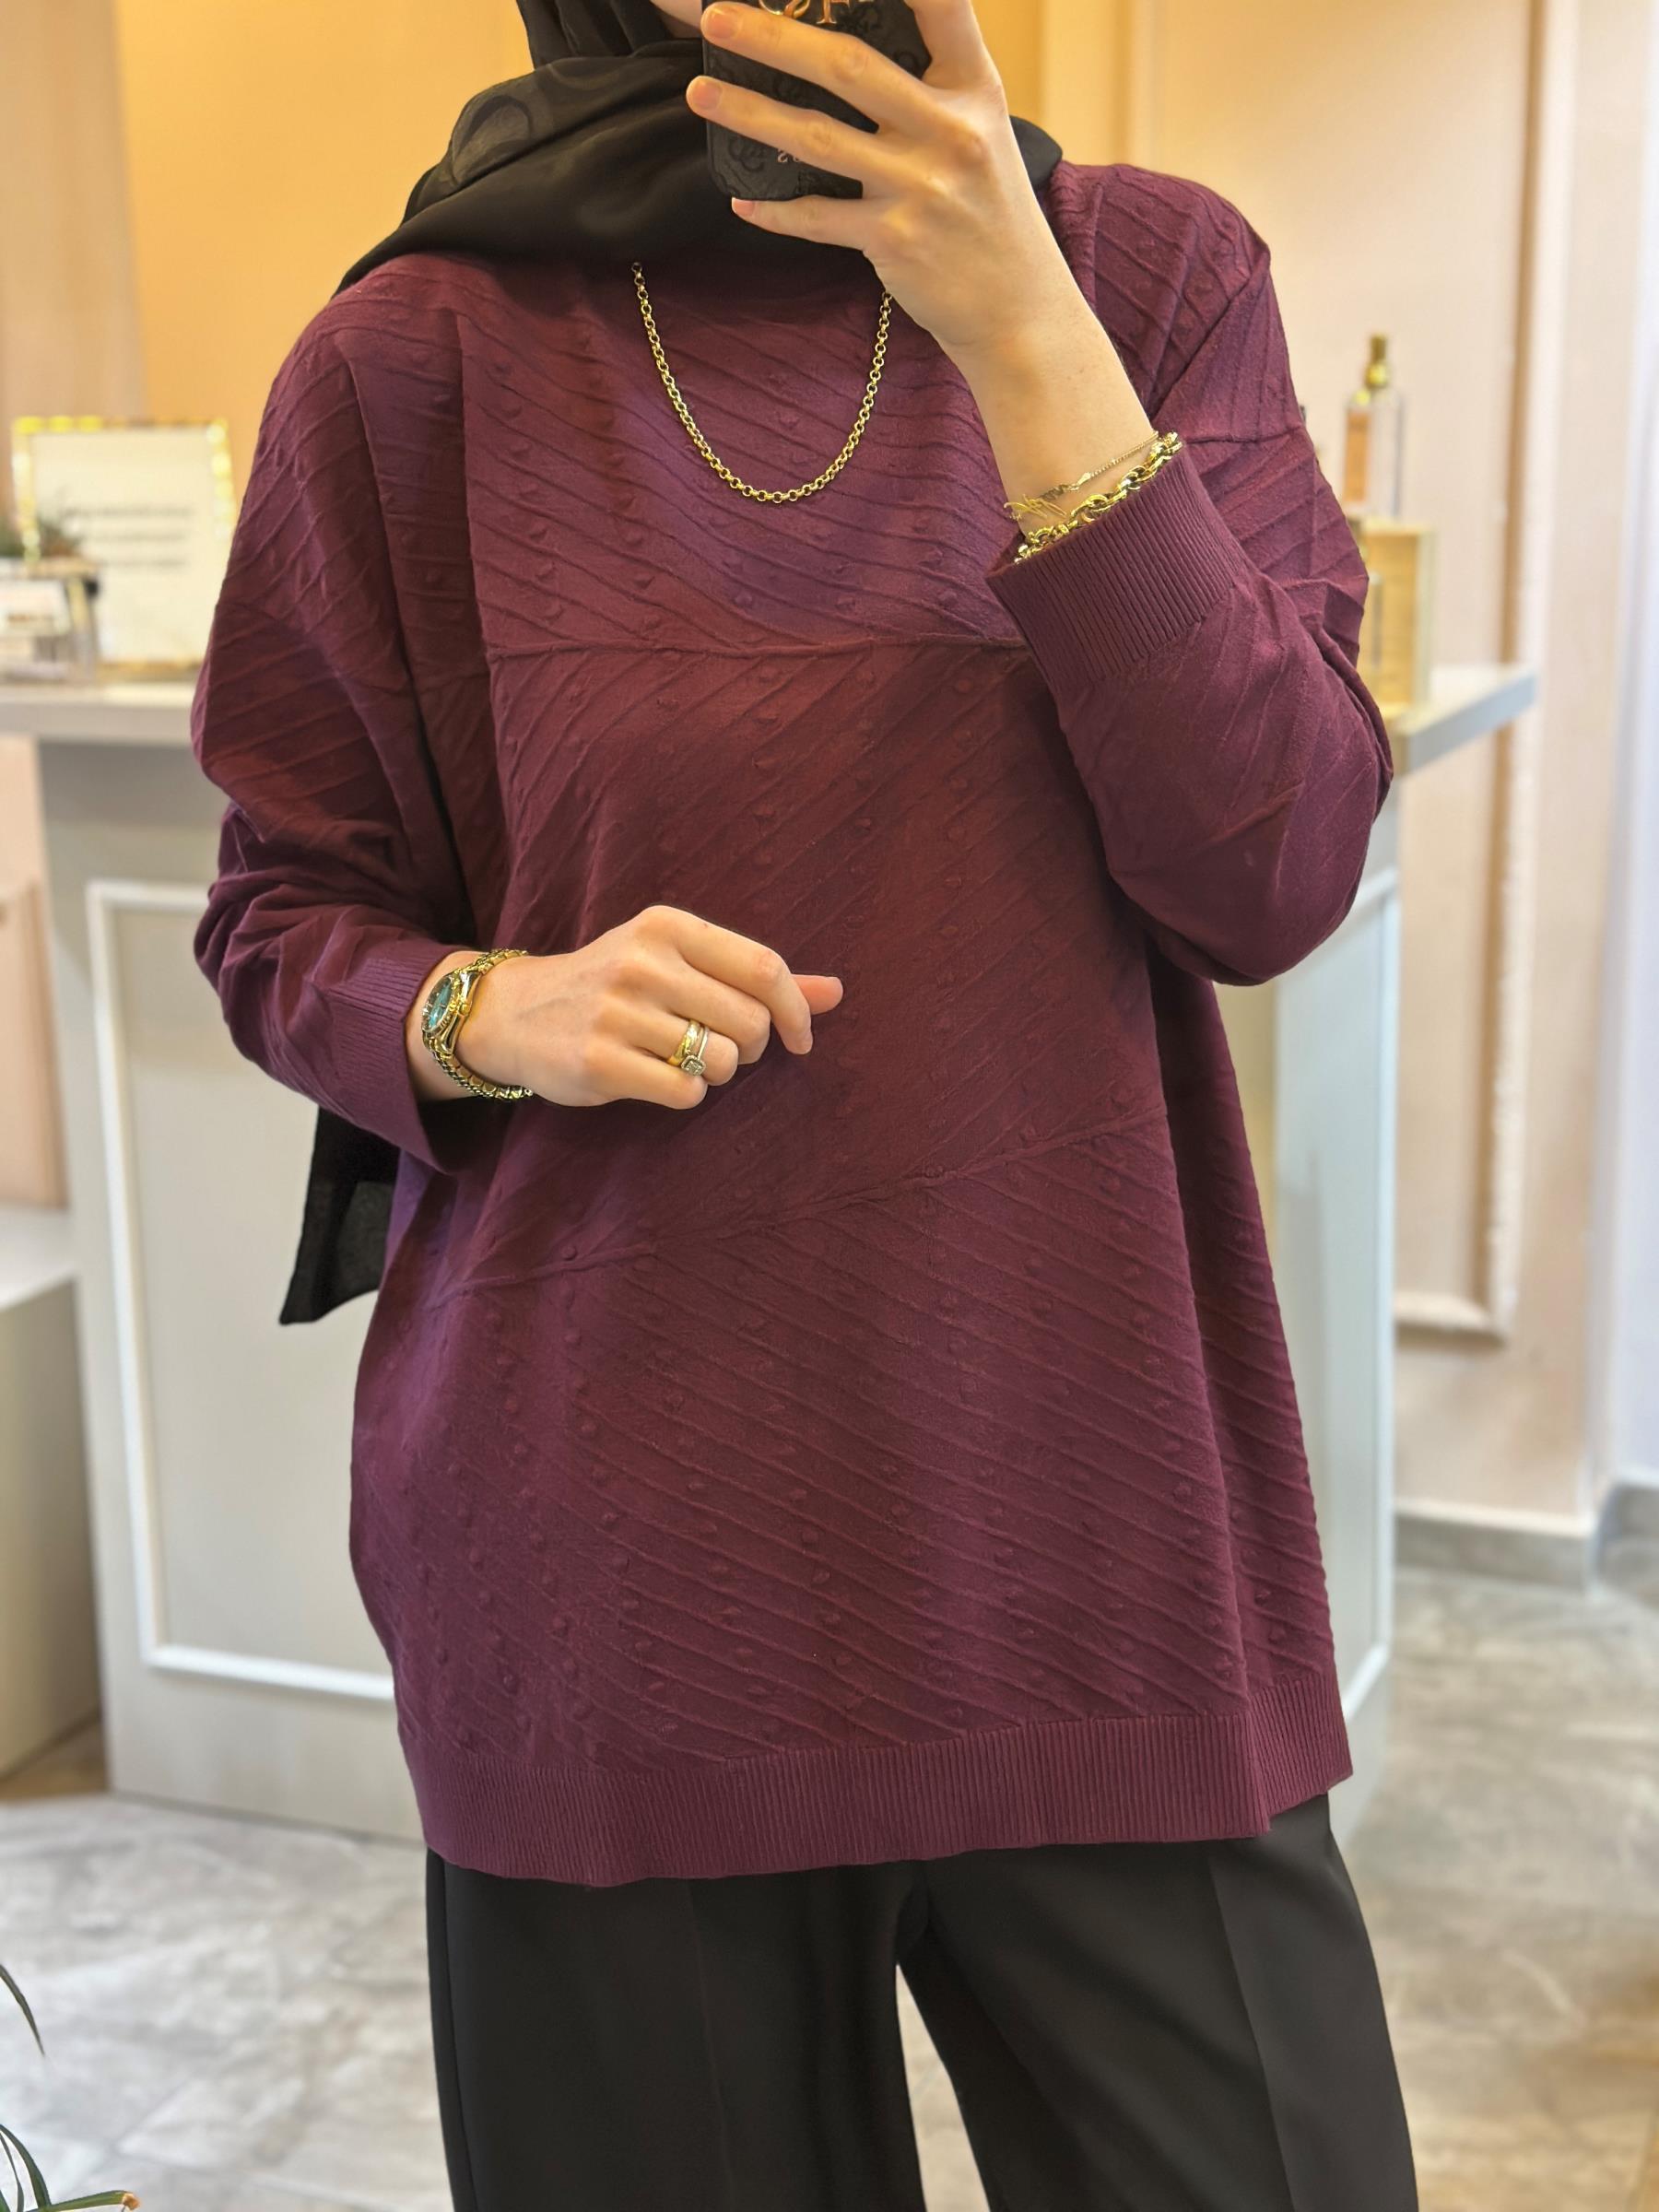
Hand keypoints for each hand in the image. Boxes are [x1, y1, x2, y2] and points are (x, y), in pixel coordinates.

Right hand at [444, 906, 844, 1110]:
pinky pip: (684, 1092)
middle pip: (750, 1021)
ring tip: (683, 1059)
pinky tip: (659, 1079)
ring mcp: (617, 1012)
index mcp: (668, 927)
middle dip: (751, 1048)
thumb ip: (754, 977)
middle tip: (721, 1047)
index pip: (764, 968)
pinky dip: (686, 1095)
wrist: (516, 1013)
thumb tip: (836, 993)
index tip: (799, 1038)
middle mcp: (643, 962)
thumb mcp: (678, 960)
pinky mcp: (599, 1062)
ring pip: (721, 1061)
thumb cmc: (615, 985)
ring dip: (717, 1073)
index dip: (795, 1011)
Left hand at [688, 0, 1081, 364]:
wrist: (1018, 311)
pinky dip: (775, 209)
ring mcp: (921, 186)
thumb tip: (847, 52)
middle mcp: (950, 130)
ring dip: (749, 113)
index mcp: (975, 88)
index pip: (939, 5)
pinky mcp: (895, 240)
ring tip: (701, 93)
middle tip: (716, 18)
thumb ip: (933, 86)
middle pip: (848, 65)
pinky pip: (818, 218)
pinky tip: (741, 198)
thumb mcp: (982, 133)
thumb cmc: (990, 214)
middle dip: (772, 37)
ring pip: (817, 137)